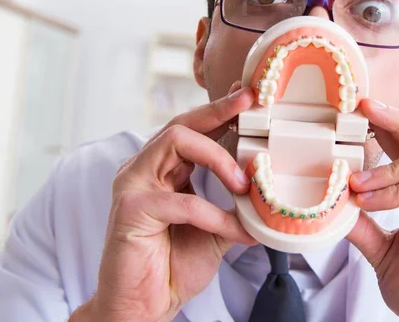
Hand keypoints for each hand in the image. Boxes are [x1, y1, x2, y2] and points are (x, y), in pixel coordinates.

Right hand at [70, 82, 256, 321]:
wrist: (144, 306)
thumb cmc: (173, 266)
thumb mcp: (215, 229)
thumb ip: (233, 205)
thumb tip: (269, 191)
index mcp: (162, 170)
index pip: (192, 130)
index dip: (219, 111)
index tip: (246, 97)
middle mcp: (144, 169)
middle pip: (181, 123)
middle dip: (217, 109)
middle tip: (247, 102)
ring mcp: (132, 185)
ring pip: (175, 141)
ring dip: (217, 157)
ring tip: (244, 182)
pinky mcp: (130, 208)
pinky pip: (181, 200)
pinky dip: (213, 213)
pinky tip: (232, 229)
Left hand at [346, 99, 398, 321]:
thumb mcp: (384, 250)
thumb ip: (363, 224)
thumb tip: (333, 201)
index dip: (392, 125)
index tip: (361, 109)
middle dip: (397, 121)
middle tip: (363, 109)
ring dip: (389, 168)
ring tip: (356, 183)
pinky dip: (397, 192)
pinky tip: (370, 201)